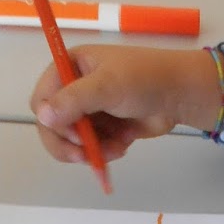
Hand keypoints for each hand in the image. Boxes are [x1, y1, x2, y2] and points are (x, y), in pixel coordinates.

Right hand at [30, 46, 223, 164]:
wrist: (182, 94)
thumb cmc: (145, 79)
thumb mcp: (107, 85)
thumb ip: (73, 101)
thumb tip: (42, 117)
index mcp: (70, 67)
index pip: (41, 99)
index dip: (51, 120)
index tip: (72, 133)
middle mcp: (76, 88)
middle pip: (52, 125)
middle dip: (69, 143)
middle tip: (85, 156)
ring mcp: (91, 109)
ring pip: (73, 141)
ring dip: (91, 150)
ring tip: (115, 149)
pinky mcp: (106, 127)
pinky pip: (93, 148)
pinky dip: (105, 152)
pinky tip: (122, 146)